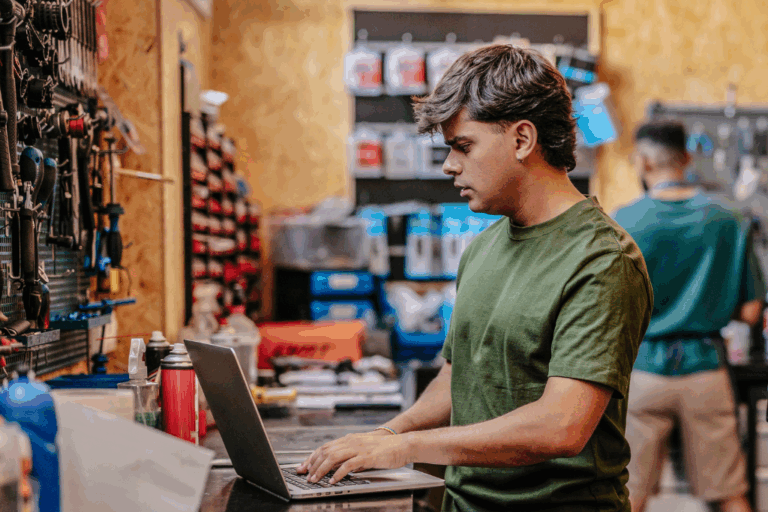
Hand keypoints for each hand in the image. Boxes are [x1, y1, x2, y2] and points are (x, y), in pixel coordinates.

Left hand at [295, 432, 412, 483]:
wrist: (403, 444)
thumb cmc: (385, 449)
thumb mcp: (363, 450)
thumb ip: (350, 456)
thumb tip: (336, 466)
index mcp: (350, 439)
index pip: (325, 447)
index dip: (312, 457)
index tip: (303, 467)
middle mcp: (352, 441)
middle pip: (326, 451)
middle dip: (312, 464)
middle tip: (305, 476)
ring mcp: (359, 448)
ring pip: (333, 457)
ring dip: (321, 469)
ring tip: (315, 480)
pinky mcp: (367, 456)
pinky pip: (348, 465)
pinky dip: (338, 473)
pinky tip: (333, 481)